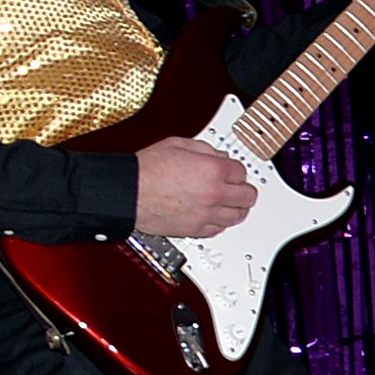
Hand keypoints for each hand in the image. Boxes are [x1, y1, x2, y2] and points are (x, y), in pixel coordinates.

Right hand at [134, 136, 256, 238]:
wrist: (127, 193)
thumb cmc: (144, 170)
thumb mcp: (177, 144)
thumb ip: (204, 149)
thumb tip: (217, 156)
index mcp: (212, 170)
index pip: (242, 172)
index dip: (236, 170)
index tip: (231, 171)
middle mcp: (213, 194)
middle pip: (247, 196)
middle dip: (244, 190)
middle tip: (239, 189)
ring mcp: (205, 214)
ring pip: (237, 216)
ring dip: (236, 209)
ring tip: (232, 205)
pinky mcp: (193, 230)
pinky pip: (218, 230)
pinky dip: (219, 223)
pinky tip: (215, 217)